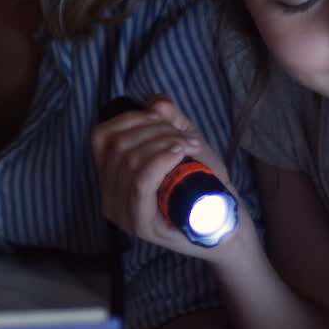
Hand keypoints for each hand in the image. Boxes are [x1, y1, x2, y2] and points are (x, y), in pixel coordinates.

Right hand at [91, 96, 239, 261]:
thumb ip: (171, 121)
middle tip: (188, 138)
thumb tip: (157, 103)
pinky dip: (160, 161)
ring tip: (191, 146)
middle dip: (157, 130)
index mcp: (111, 175)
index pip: (102, 136)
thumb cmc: (203, 184)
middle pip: (119, 145)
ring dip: (164, 143)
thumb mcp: (185, 144)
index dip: (132, 118)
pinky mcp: (140, 224)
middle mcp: (108, 194)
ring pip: (130, 161)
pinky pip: (140, 183)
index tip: (166, 120)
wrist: (226, 222)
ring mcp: (122, 212)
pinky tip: (179, 153)